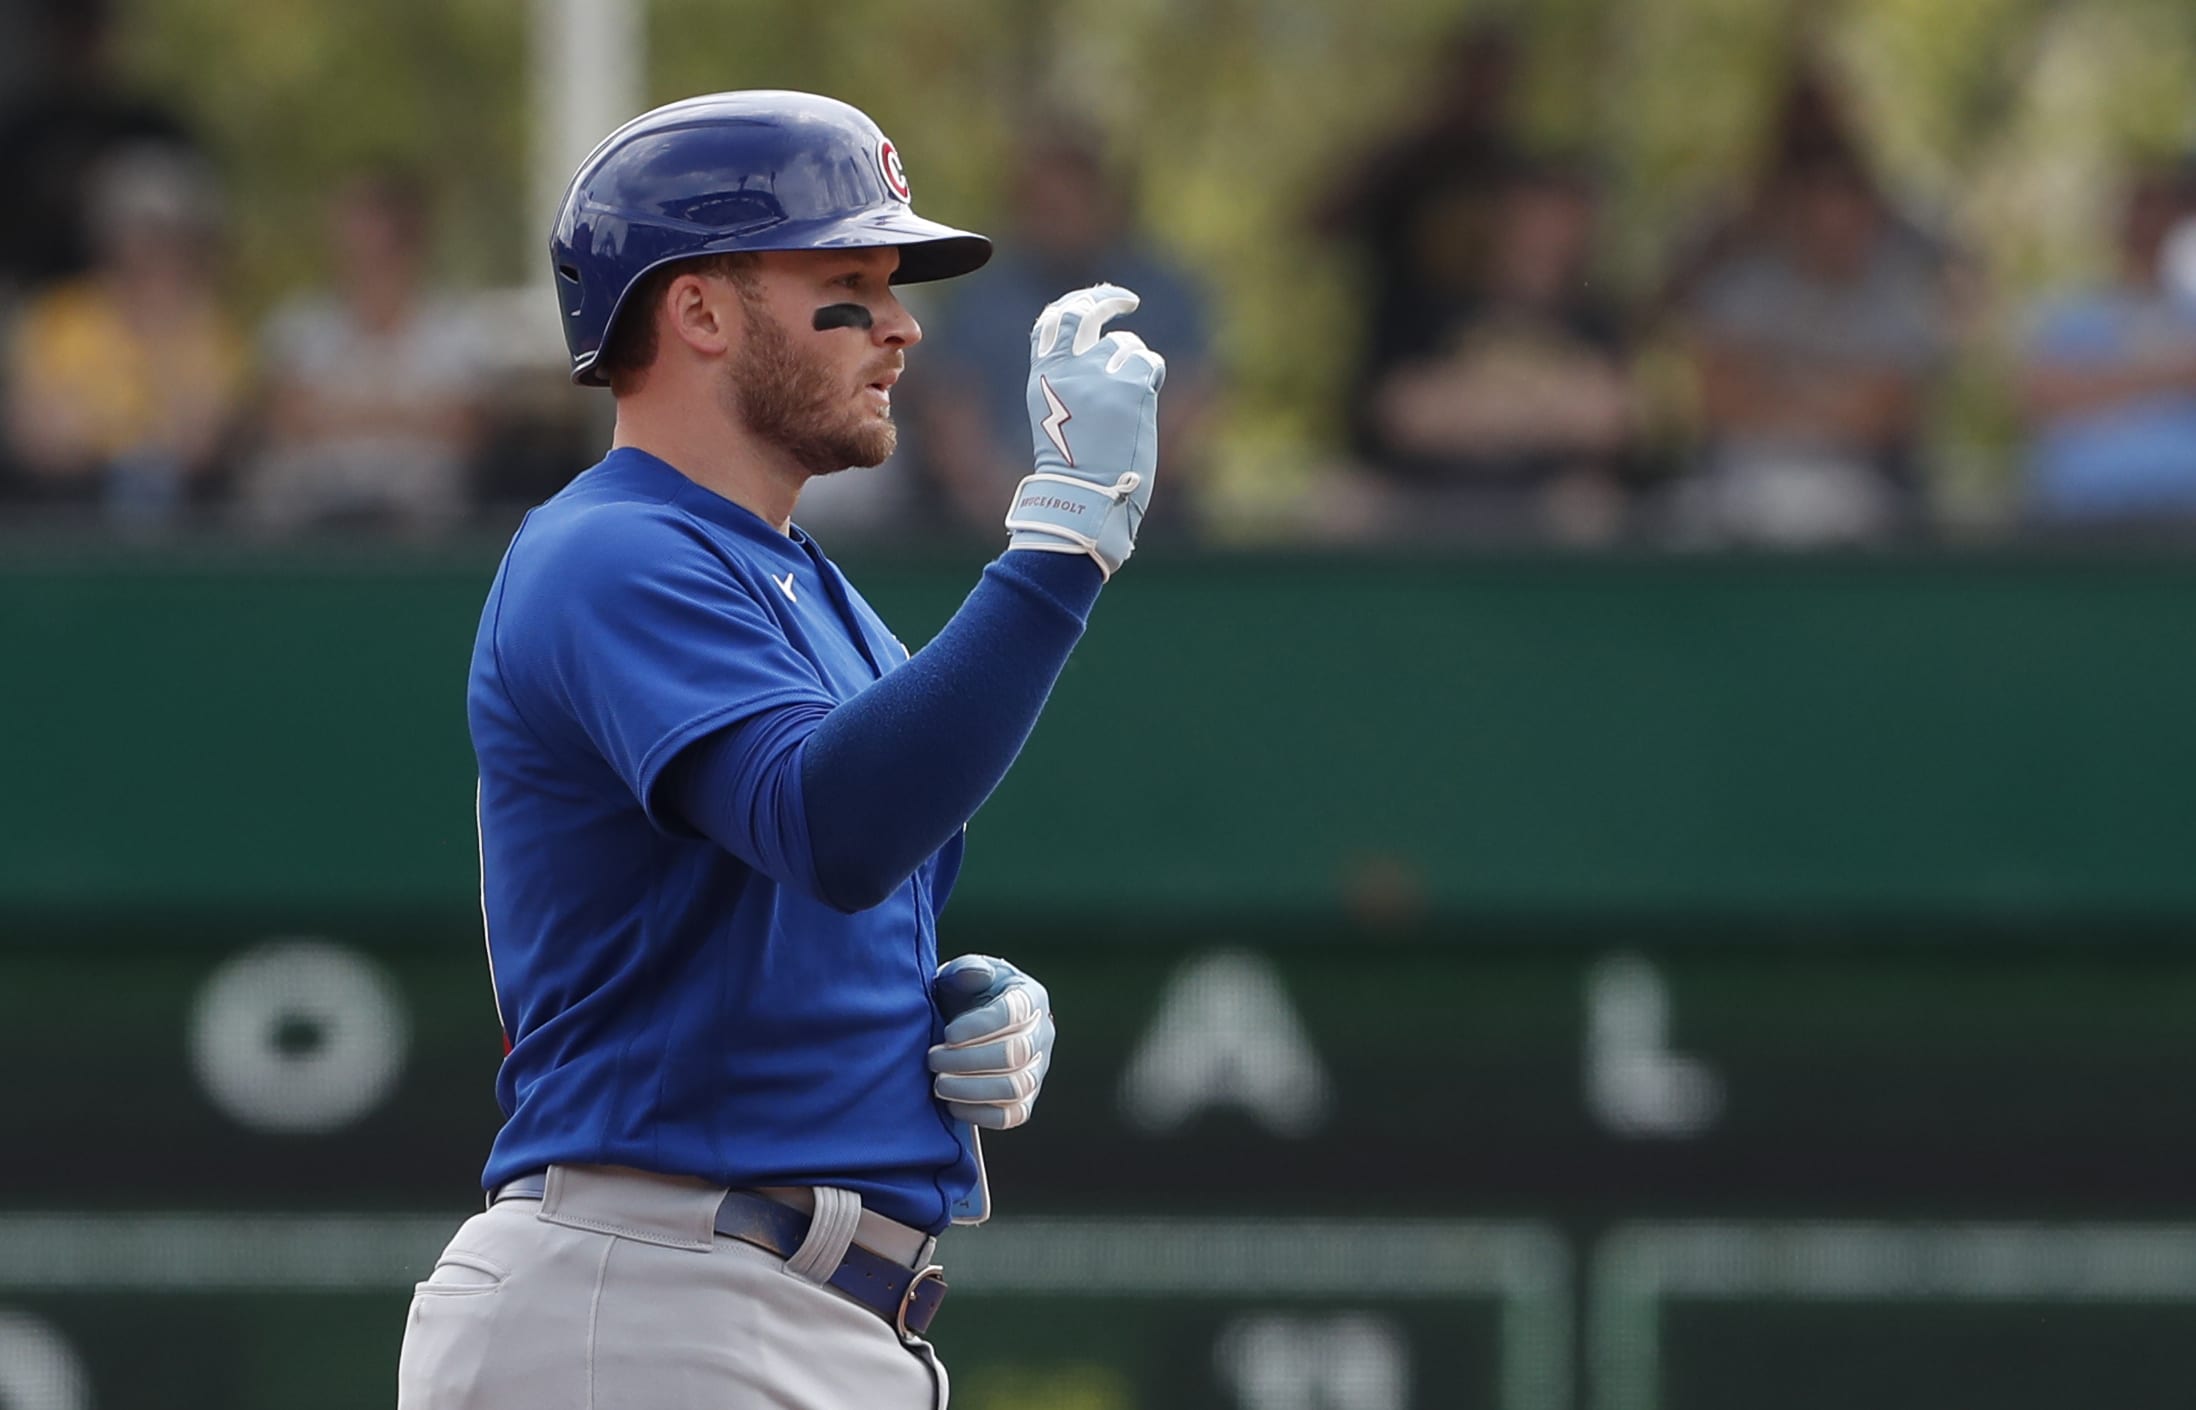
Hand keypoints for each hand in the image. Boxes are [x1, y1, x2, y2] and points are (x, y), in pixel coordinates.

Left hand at [928, 955, 1054, 1129]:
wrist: (967, 1024)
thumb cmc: (964, 995)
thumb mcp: (962, 974)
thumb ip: (967, 969)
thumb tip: (975, 974)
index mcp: (1031, 997)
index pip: (1014, 1013)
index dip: (980, 1026)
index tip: (948, 1034)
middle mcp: (1042, 1034)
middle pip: (1016, 1054)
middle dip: (969, 1060)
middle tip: (933, 1059)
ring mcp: (1037, 1070)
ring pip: (1016, 1088)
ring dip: (972, 1089)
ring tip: (939, 1084)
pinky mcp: (1026, 1100)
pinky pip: (1012, 1116)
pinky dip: (980, 1114)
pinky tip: (952, 1104)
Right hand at [1004, 283, 1166, 577]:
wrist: (1086, 501)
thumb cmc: (1074, 471)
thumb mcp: (1056, 417)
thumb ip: (1071, 379)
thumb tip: (1107, 347)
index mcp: (1042, 378)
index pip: (1052, 321)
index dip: (1075, 302)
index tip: (1094, 297)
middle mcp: (1068, 369)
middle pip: (1085, 312)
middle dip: (1107, 299)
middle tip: (1128, 301)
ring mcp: (1099, 376)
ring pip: (1127, 346)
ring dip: (1134, 367)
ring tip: (1128, 407)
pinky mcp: (1131, 388)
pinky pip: (1150, 363)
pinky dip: (1152, 377)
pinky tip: (1143, 407)